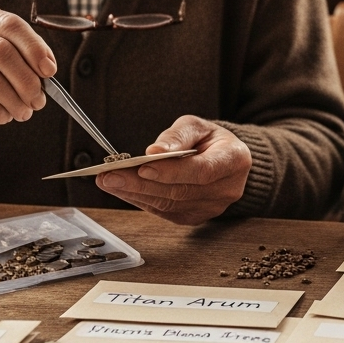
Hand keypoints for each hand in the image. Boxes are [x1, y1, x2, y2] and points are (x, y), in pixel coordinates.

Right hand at [0, 5, 56, 139]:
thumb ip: (11, 60)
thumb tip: (46, 74)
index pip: (9, 24)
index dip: (34, 47)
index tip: (50, 71)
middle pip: (0, 50)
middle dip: (26, 79)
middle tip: (39, 100)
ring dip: (13, 99)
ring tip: (23, 113)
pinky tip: (3, 117)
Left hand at [96, 115, 251, 224]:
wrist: (222, 158)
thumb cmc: (209, 139)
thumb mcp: (196, 125)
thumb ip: (177, 136)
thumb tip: (154, 151)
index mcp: (234, 160)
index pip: (201, 171)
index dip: (171, 171)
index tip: (142, 166)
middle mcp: (227, 188)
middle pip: (180, 191)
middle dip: (141, 184)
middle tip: (110, 176)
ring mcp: (213, 207)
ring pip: (170, 204)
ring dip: (135, 194)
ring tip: (109, 181)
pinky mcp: (196, 217)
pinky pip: (165, 212)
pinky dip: (141, 201)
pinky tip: (123, 190)